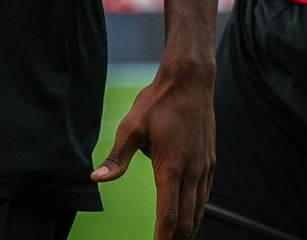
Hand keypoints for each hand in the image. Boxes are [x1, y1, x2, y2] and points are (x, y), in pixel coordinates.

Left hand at [92, 66, 216, 239]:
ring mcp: (204, 168)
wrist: (191, 81)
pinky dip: (197, 211)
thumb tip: (97, 178)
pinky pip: (204, 195)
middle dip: (176, 239)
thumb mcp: (131, 127)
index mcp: (171, 168)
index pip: (169, 216)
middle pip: (187, 220)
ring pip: (198, 209)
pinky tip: (190, 216)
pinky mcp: (209, 162)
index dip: (162, 237)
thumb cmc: (158, 102)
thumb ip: (117, 158)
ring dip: (188, 229)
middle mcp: (192, 172)